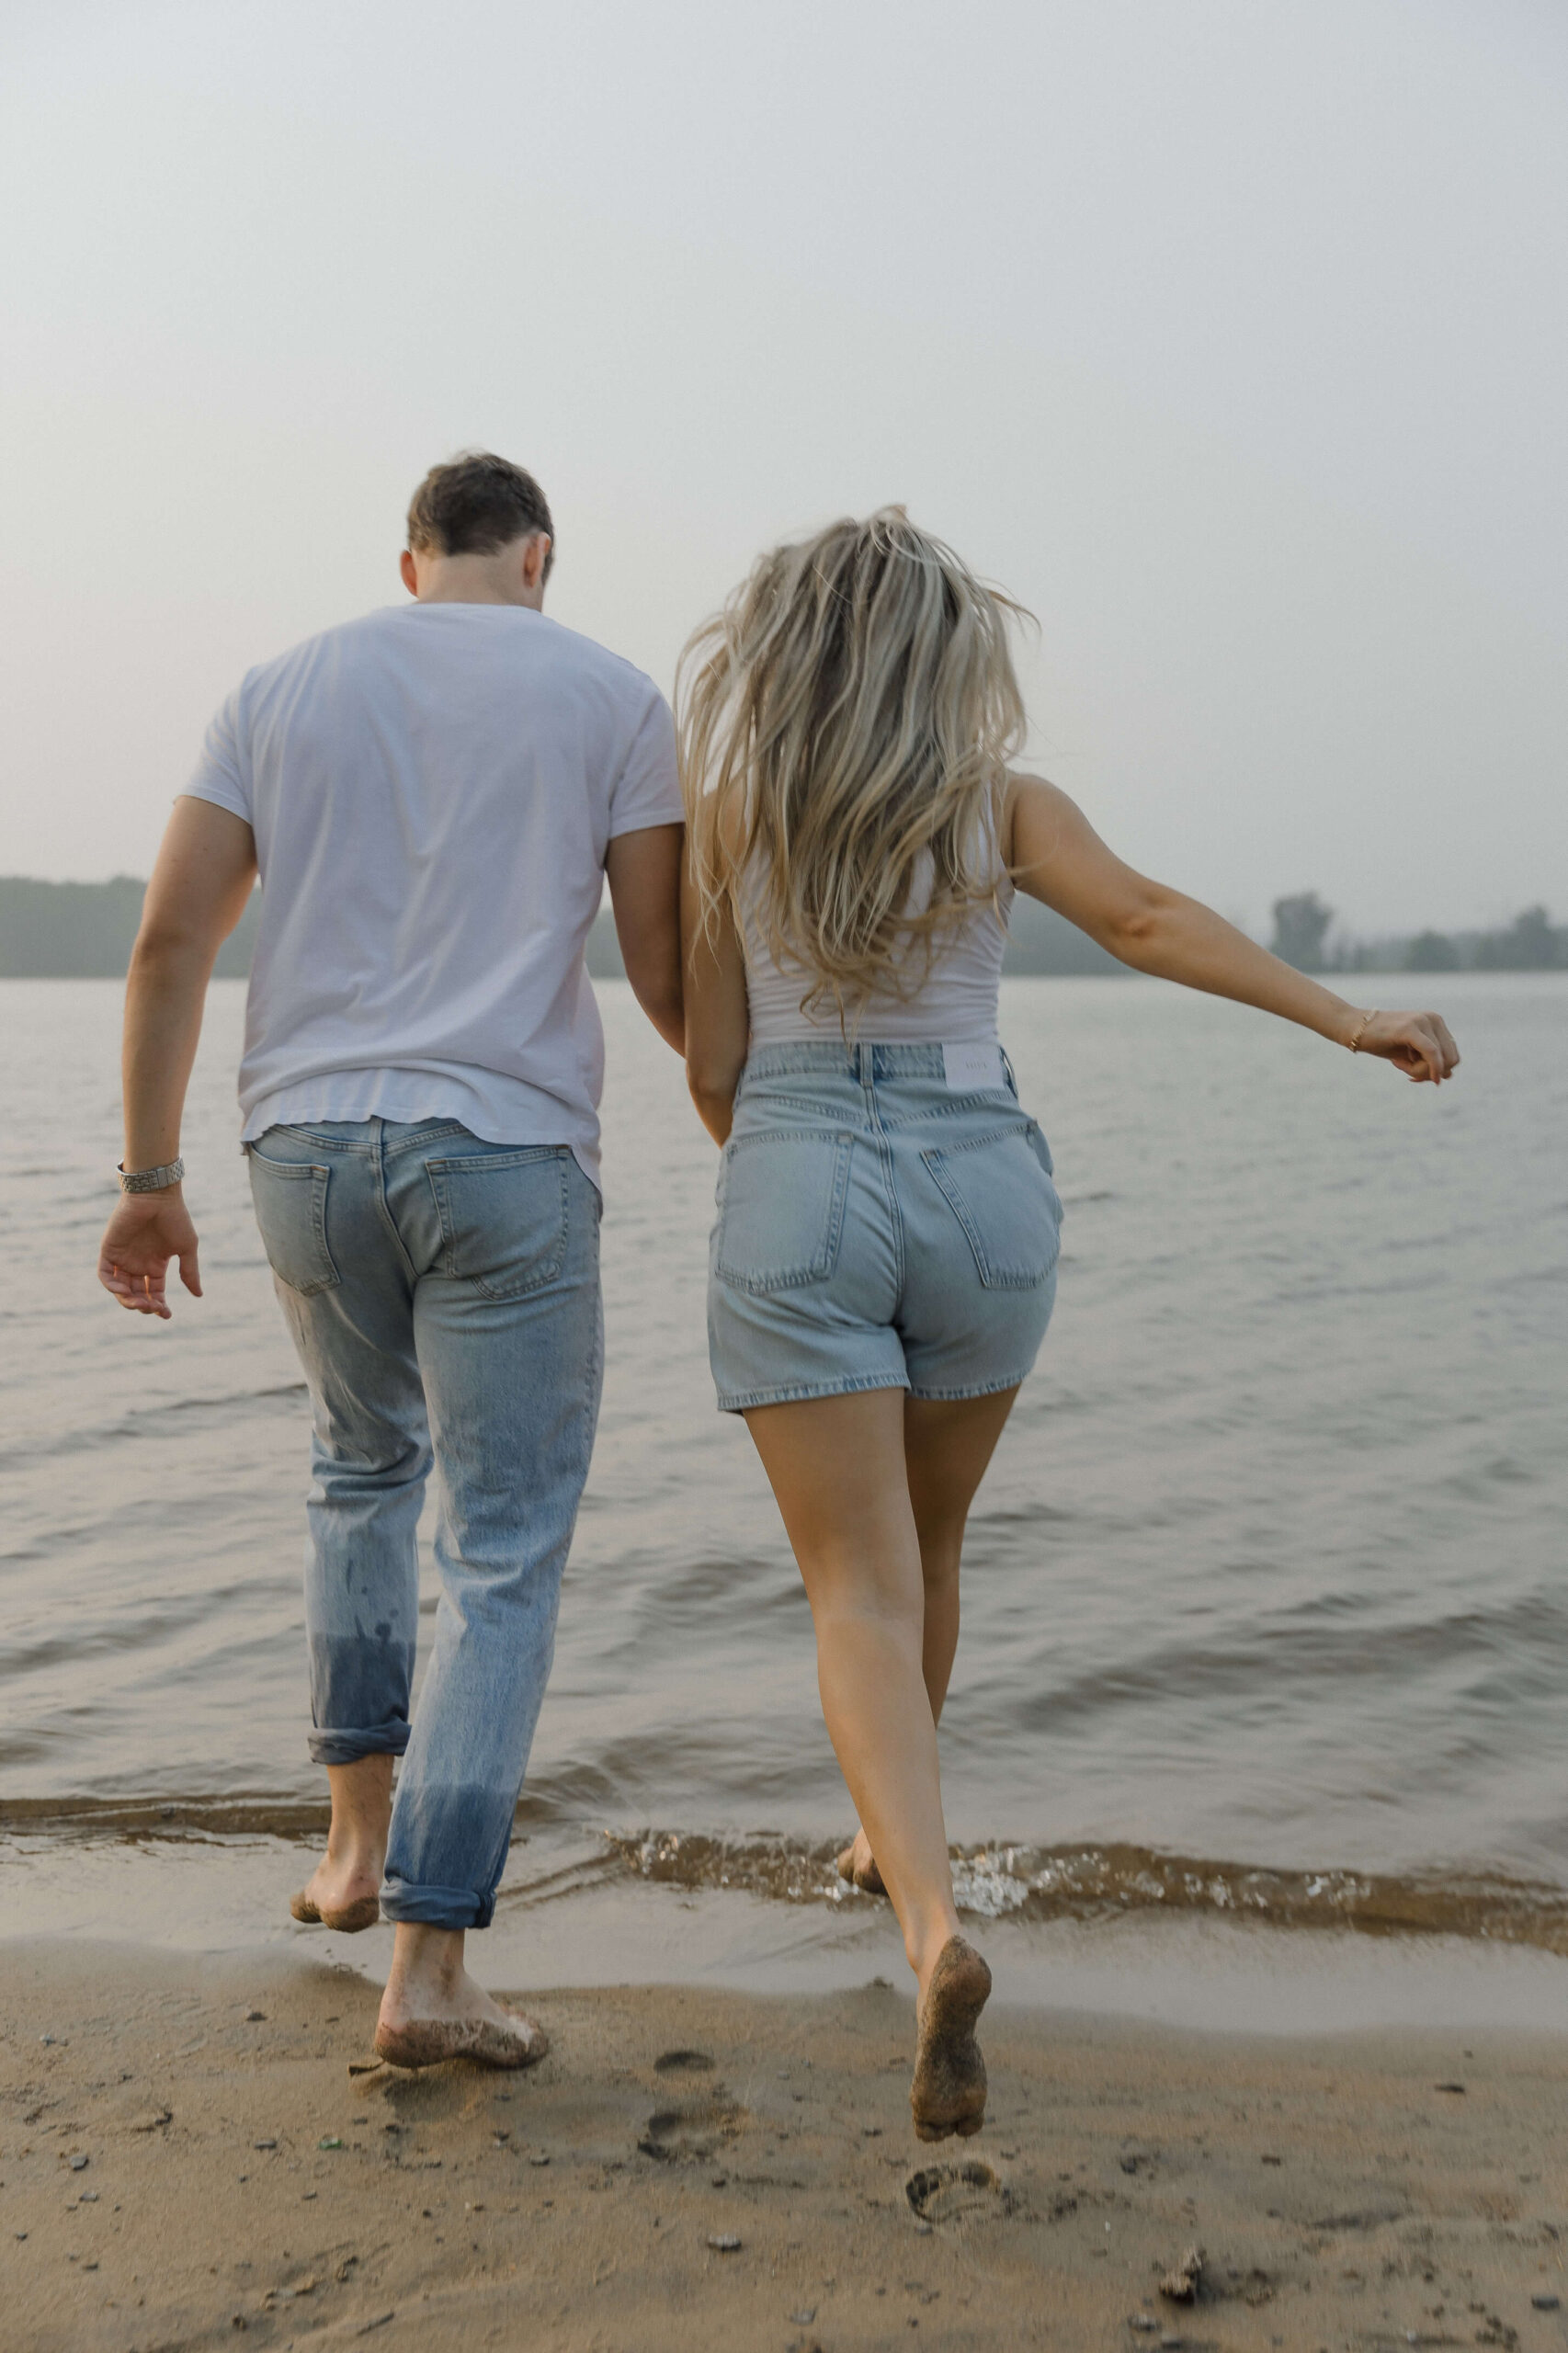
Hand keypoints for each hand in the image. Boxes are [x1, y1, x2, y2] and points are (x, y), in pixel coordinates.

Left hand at [97, 1189, 202, 1318]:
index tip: (166, 1314)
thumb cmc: (174, 1218)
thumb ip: (189, 1272)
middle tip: (153, 1307)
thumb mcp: (186, 1248)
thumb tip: (199, 1295)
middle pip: (137, 1295)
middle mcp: (138, 1264)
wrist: (157, 1196)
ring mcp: (123, 1258)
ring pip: (120, 1289)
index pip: (154, 1292)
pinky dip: (112, 1286)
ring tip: (141, 1303)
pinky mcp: (109, 1250)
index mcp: (156, 1265)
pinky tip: (124, 1291)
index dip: (159, 1306)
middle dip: (144, 1306)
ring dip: (128, 1301)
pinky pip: (105, 1275)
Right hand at [1349, 1008, 1459, 1084]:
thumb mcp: (1410, 1053)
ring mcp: (1423, 1021)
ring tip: (1399, 1063)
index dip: (1438, 1072)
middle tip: (1407, 1072)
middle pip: (1451, 1060)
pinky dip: (1430, 1068)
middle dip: (1430, 1073)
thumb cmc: (1381, 1041)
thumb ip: (1430, 1061)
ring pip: (1440, 1060)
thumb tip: (1448, 1076)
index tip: (1415, 1075)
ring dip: (1420, 1071)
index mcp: (1437, 1022)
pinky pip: (1432, 1054)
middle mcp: (1434, 1019)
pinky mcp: (1410, 1028)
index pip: (1453, 1056)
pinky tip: (1412, 1076)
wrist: (1353, 1027)